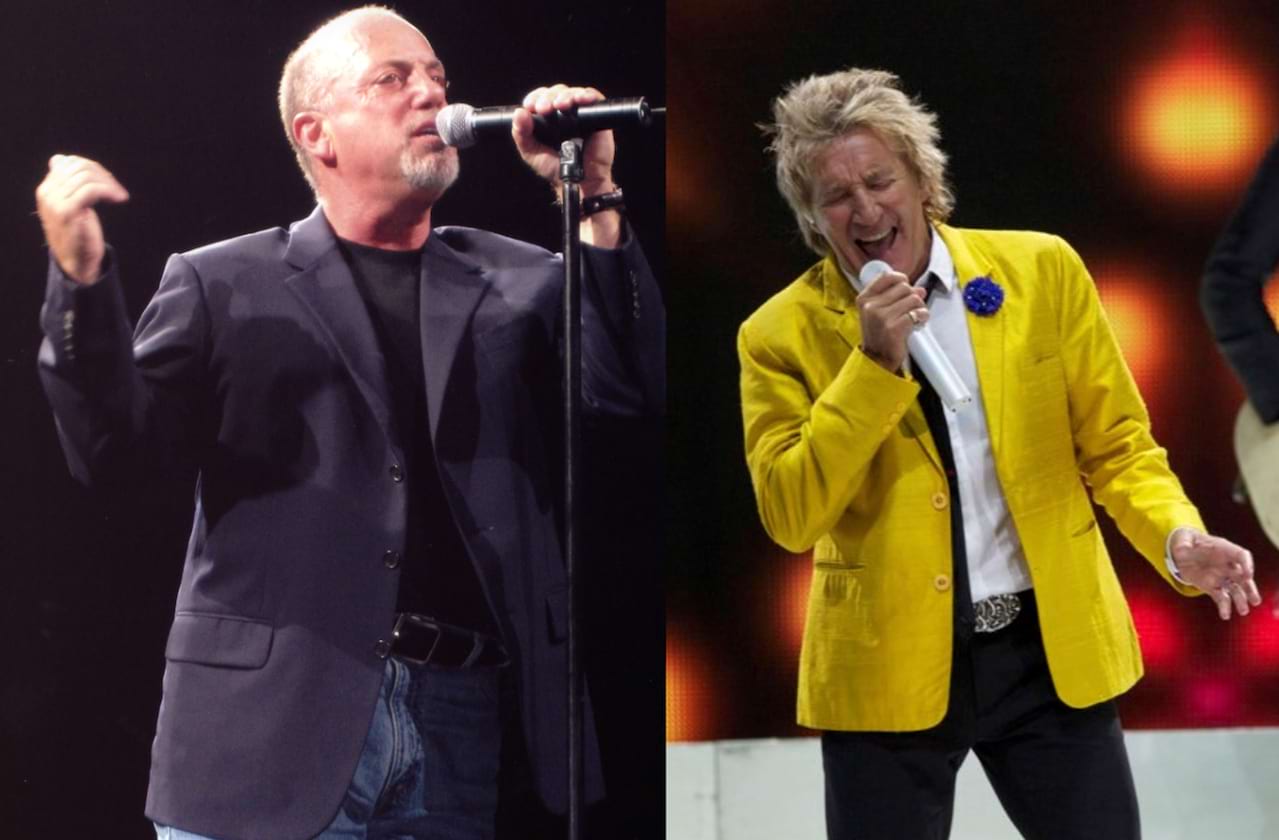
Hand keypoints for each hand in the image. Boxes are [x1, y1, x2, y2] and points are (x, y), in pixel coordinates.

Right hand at [35, 155, 129, 285]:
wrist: (76, 262)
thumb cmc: (78, 233)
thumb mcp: (71, 205)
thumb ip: (68, 185)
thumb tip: (66, 160)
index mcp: (46, 189)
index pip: (68, 162)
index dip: (92, 167)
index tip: (107, 181)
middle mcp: (47, 193)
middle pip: (78, 167)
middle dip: (102, 174)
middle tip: (117, 189)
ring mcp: (55, 202)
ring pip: (86, 177)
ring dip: (109, 183)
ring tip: (119, 195)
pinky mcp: (68, 212)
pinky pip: (91, 190)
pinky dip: (109, 191)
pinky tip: (120, 199)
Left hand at [511, 84, 615, 195]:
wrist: (580, 182)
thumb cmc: (556, 168)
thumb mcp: (532, 152)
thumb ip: (521, 134)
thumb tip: (519, 113)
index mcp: (546, 119)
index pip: (540, 98)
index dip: (535, 98)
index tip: (531, 106)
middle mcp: (563, 113)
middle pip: (556, 92)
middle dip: (549, 97)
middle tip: (544, 108)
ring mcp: (580, 114)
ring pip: (573, 92)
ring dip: (566, 95)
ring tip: (561, 105)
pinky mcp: (597, 116)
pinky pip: (595, 98)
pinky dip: (587, 95)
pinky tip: (581, 100)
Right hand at [856, 269, 927, 371]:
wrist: (877, 360)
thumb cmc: (879, 335)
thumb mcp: (878, 312)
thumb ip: (895, 297)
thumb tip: (919, 289)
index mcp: (864, 299)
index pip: (887, 277)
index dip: (901, 279)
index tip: (906, 288)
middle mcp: (871, 306)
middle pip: (904, 287)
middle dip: (912, 296)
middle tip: (911, 309)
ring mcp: (881, 317)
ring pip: (913, 298)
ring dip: (919, 307)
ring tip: (915, 317)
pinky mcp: (893, 328)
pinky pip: (917, 313)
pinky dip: (923, 316)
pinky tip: (919, 323)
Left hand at [1169, 527, 1261, 619]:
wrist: (1183, 553)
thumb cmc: (1188, 543)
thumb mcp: (1182, 541)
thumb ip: (1183, 545)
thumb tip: (1181, 550)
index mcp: (1223, 550)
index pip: (1241, 555)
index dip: (1247, 564)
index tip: (1248, 575)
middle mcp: (1227, 565)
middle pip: (1243, 577)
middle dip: (1249, 588)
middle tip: (1254, 599)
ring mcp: (1222, 577)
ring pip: (1235, 590)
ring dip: (1240, 600)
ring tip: (1243, 611)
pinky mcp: (1213, 587)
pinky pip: (1222, 598)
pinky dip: (1224, 607)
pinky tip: (1225, 615)